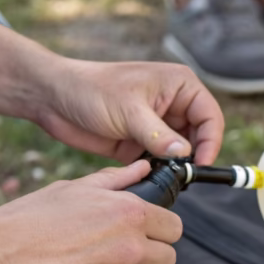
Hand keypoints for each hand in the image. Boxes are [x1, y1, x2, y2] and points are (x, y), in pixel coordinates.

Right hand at [0, 160, 180, 263]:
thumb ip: (115, 180)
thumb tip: (143, 170)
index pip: (174, 229)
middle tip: (115, 256)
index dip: (160, 232)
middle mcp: (130, 248)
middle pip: (166, 260)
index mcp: (129, 214)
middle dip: (147, 258)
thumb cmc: (28, 219)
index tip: (145, 235)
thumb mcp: (73, 189)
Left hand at [33, 60, 224, 164]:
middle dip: (193, 156)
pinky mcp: (141, 143)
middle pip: (199, 136)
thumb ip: (159, 135)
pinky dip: (159, 171)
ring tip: (166, 177)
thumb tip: (185, 154)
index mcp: (179, 85)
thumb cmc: (91, 90)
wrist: (54, 99)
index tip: (200, 164)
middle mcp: (172, 104)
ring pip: (180, 152)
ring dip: (176, 166)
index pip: (210, 115)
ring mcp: (157, 125)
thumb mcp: (129, 111)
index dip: (210, 141)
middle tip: (183, 176)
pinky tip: (150, 177)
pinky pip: (160, 162)